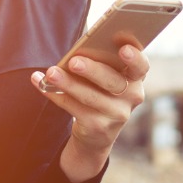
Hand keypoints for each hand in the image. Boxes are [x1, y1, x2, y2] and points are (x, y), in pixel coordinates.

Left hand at [31, 44, 148, 181]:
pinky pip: (73, 108)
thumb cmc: (100, 92)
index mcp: (135, 79)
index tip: (123, 49)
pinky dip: (56, 95)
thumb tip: (76, 53)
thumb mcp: (107, 78)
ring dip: (68, 83)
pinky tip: (41, 83)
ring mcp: (116, 115)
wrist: (97, 134)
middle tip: (73, 61)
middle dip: (92, 70)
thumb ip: (101, 63)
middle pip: (112, 81)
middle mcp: (131, 98)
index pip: (141, 67)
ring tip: (51, 73)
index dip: (135, 58)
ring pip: (90, 96)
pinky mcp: (97, 127)